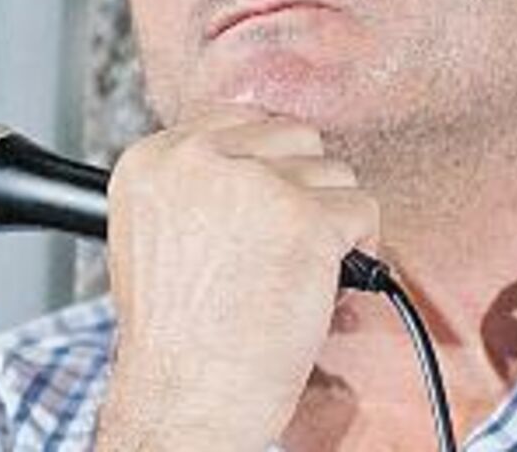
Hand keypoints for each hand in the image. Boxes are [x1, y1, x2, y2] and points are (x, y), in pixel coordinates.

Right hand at [95, 105, 379, 451]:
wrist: (188, 397)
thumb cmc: (179, 336)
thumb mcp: (158, 233)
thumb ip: (203, 182)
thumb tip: (267, 153)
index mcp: (153, 160)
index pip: (242, 119)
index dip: (270, 164)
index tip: (270, 205)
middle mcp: (196, 159)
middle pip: (294, 137)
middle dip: (304, 189)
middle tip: (285, 247)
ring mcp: (254, 184)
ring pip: (334, 172)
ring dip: (331, 223)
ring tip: (297, 274)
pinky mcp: (305, 217)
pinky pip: (363, 210)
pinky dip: (359, 252)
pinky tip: (322, 286)